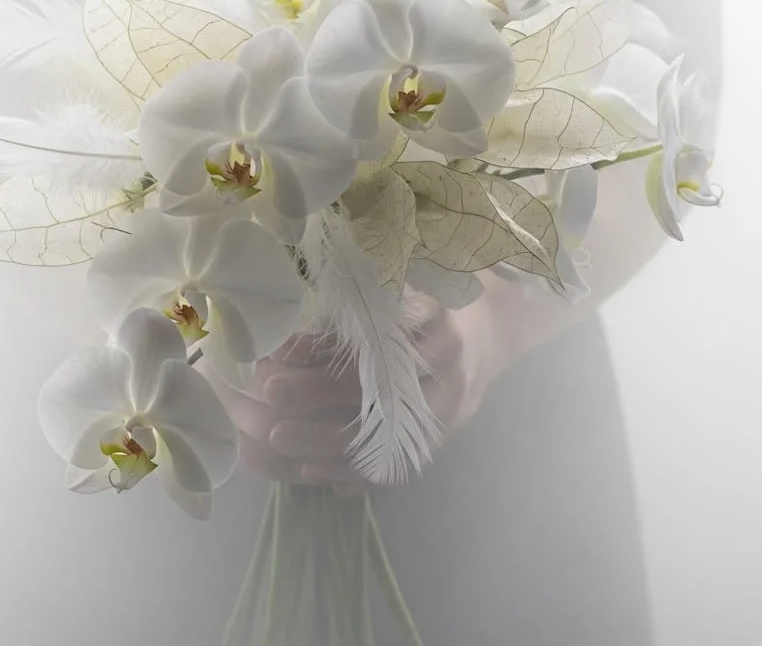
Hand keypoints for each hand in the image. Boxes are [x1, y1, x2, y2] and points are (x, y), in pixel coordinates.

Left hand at [201, 288, 495, 492]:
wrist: (491, 335)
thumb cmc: (430, 304)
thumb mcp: (403, 289)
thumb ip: (356, 308)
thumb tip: (287, 341)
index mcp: (432, 314)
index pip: (374, 335)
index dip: (326, 347)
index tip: (282, 352)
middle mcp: (446, 360)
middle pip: (379, 384)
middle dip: (317, 393)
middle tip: (269, 392)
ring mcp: (450, 402)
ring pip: (385, 433)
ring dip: (327, 440)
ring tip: (278, 438)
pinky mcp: (444, 435)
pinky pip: (398, 464)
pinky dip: (353, 472)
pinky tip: (312, 470)